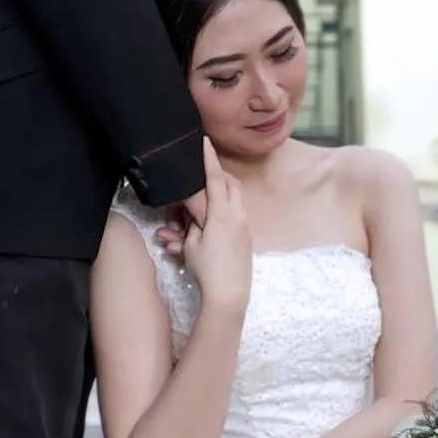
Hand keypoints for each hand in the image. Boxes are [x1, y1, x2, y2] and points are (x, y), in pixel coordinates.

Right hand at [178, 141, 250, 314]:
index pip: (215, 178)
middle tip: (204, 171)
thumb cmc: (207, 270)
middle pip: (230, 185)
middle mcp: (238, 216)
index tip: (205, 141)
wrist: (229, 296)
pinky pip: (234, 217)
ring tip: (199, 208)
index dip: (209, 159)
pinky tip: (206, 226)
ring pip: (233, 201)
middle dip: (217, 175)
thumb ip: (192, 223)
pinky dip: (221, 215)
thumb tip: (192, 214)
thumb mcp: (191, 244)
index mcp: (222, 214)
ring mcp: (245, 227)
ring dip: (218, 197)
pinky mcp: (246, 239)